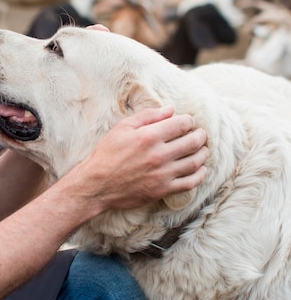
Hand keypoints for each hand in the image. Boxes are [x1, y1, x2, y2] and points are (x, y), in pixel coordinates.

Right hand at [75, 105, 207, 213]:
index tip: (188, 122)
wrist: (96, 184)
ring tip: (203, 150)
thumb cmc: (106, 154)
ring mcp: (163, 174)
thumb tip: (170, 110)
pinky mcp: (163, 190)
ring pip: (195, 162)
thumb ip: (147, 116)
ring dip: (203, 154)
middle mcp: (159, 155)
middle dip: (200, 136)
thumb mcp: (122, 128)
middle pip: (193, 142)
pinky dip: (200, 175)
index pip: (182, 124)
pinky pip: (190, 182)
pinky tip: (201, 169)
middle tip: (200, 134)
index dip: (189, 121)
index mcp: (149, 136)